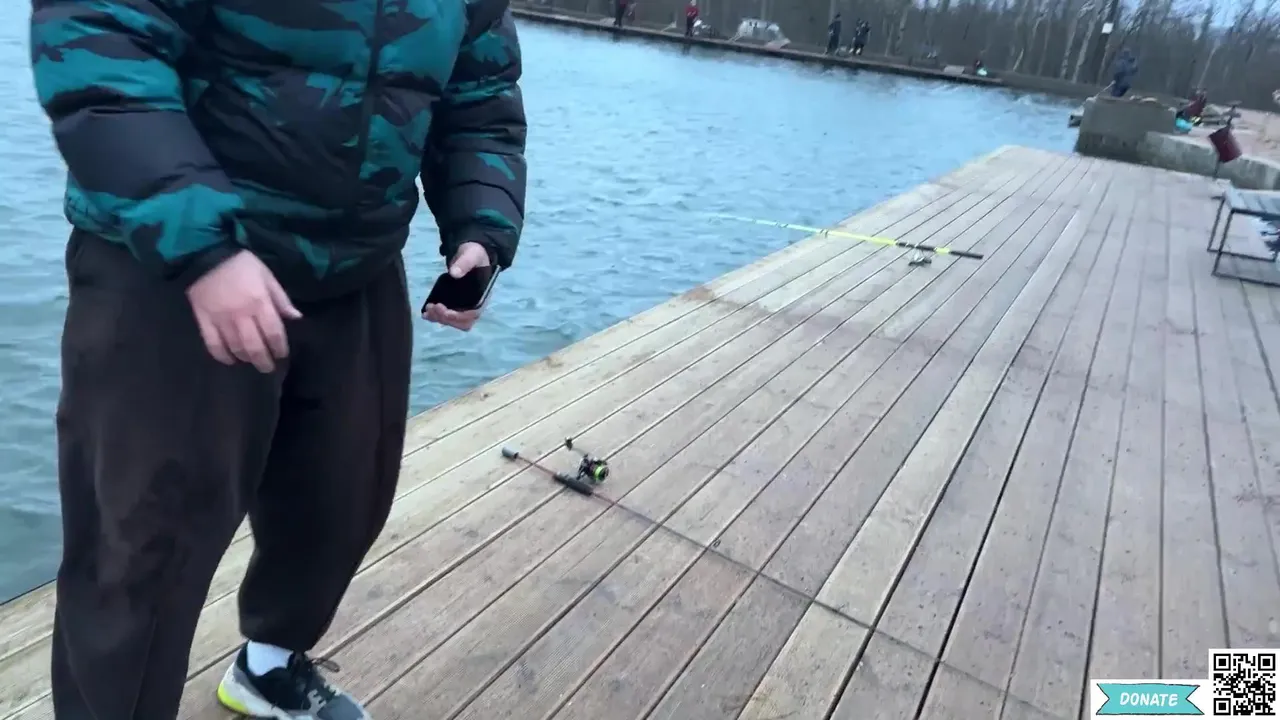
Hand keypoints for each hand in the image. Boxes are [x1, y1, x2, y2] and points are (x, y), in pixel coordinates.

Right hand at [186, 250, 301, 372]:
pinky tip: (230, 360)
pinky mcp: (203, 320)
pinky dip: (222, 356)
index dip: (280, 348)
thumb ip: (280, 298)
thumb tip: (296, 317)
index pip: (274, 333)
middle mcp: (241, 316)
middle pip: (255, 346)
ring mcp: (221, 320)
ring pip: (235, 348)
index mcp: (260, 303)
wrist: (205, 253)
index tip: (282, 355)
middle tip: (268, 367)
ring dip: (246, 358)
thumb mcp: (266, 275)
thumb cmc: (241, 263)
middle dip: (264, 361)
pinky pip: (212, 344)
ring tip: (252, 361)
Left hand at [423, 242, 489, 331]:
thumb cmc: (474, 255)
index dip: (459, 316)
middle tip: (434, 307)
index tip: (445, 311)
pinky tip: (426, 312)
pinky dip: (436, 317)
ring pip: (454, 322)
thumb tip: (454, 273)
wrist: (469, 253)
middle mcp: (475, 304)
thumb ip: (465, 263)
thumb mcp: (471, 255)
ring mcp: (465, 306)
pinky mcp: (455, 304)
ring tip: (428, 310)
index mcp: (482, 295)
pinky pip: (447, 316)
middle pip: (462, 322)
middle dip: (447, 318)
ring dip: (440, 318)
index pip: (473, 314)